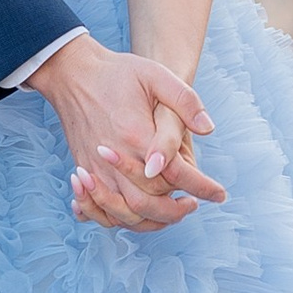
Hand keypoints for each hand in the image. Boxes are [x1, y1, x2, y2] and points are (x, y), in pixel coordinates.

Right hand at [29, 33, 224, 230]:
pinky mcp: (84, 171)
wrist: (72, 74)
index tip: (220, 193)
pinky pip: (99, 209)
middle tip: (194, 204)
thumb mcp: (156, 75)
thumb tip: (209, 128)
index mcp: (137, 134)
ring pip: (125, 212)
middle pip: (150, 202)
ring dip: (151, 219)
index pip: (176, 173)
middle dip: (176, 210)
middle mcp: (115, 158)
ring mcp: (96, 168)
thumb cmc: (117, 73)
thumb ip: (185, 101)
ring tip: (170, 211)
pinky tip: (136, 214)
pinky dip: (118, 218)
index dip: (201, 186)